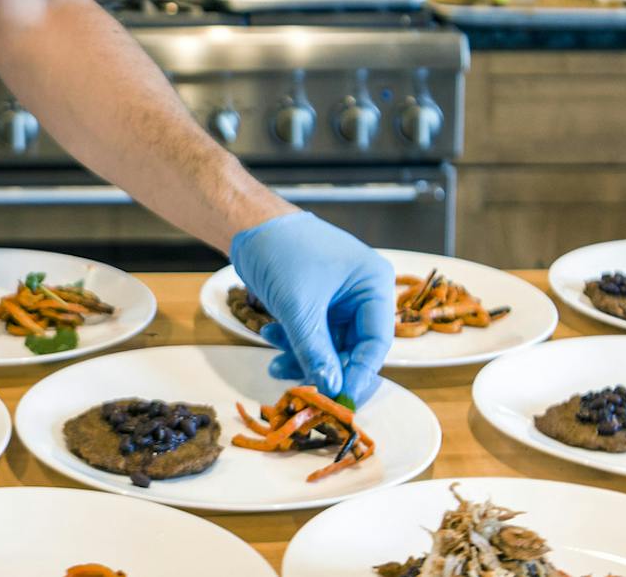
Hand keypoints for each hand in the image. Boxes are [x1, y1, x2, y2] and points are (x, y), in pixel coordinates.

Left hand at [229, 212, 394, 404]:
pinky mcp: (318, 302)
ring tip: (274, 362)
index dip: (360, 373)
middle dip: (325, 366)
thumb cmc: (281, 251)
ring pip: (329, 344)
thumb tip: (331, 389)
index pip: (377, 341)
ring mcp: (340, 298)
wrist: (248, 225)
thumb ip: (315, 351)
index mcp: (373, 284)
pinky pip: (313, 333)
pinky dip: (294, 341)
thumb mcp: (298, 306)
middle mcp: (363, 292)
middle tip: (302, 389)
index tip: (340, 399)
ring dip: (303, 356)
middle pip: (353, 347)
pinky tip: (269, 336)